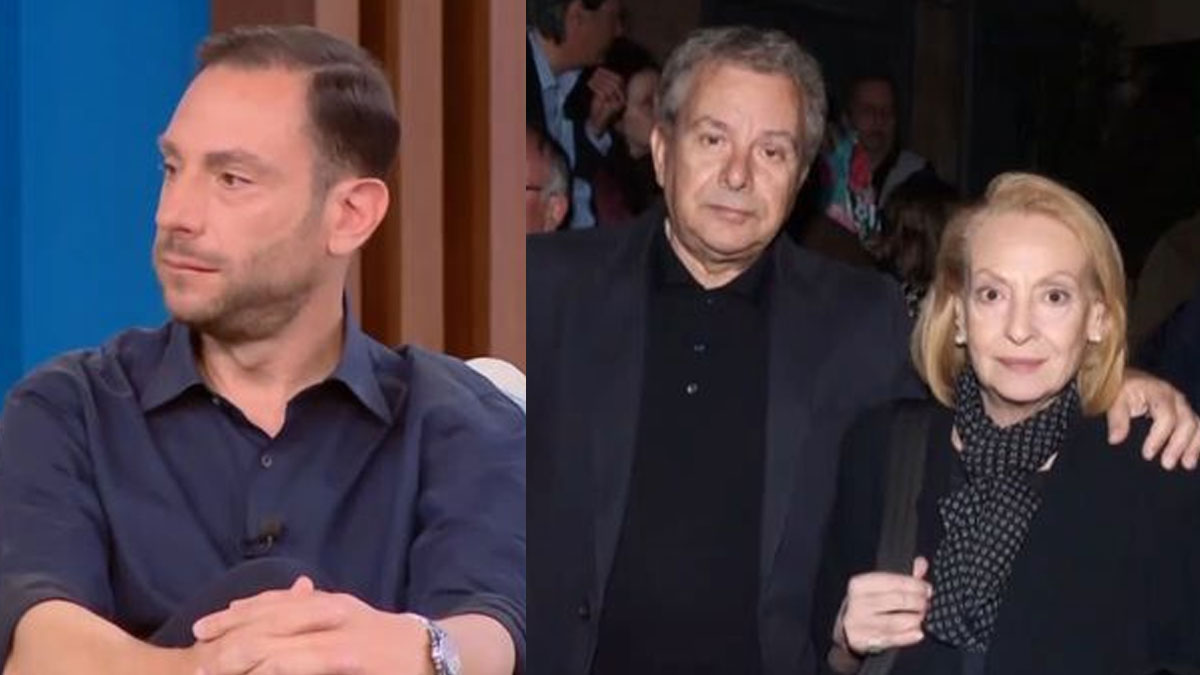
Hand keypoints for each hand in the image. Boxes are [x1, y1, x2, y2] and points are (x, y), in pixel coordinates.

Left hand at [189, 576, 431, 674]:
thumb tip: (300, 587)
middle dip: (230, 633)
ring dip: (243, 655)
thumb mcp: (355, 618)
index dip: (237, 613)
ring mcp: (340, 641)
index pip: (276, 603)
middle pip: (271, 620)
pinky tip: (256, 672)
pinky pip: (302, 664)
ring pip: (280, 644)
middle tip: (197, 648)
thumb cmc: (390, 643)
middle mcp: (334, 616)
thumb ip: (323, 606)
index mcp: (332, 605)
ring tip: (213, 666)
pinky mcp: (347, 662)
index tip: (204, 625)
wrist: (436, 655)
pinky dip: (275, 667)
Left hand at [585, 68, 624, 136]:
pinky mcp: (615, 108)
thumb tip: (600, 68)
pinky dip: (597, 87)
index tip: (598, 69)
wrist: (596, 122)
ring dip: (599, 81)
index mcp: (623, 93)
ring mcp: (621, 103)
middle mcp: (625, 98)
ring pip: (611, 88)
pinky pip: (606, 94)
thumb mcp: (602, 91)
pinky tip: (589, 84)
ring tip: (590, 79)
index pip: (619, 79)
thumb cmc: (598, 106)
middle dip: (604, 76)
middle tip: (594, 73)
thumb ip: (604, 82)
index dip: (608, 73)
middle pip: (616, 82)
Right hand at [834, 557, 930, 658]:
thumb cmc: (867, 603)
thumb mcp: (879, 587)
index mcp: (861, 584)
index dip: (915, 585)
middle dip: (918, 602)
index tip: (927, 589)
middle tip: (926, 603)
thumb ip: (902, 576)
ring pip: (896, 621)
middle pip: (897, 600)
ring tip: (921, 616)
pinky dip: (908, 636)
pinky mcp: (865, 640)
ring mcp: (861, 622)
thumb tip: (921, 564)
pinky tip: (918, 632)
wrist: (847, 628)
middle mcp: (859, 602)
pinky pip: (892, 639)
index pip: (894, 582)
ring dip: (915, 619)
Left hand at [1106, 368, 1199, 469]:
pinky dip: (1196, 442)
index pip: (1166, 417)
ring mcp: (1182, 405)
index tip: (1147, 455)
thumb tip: (1115, 439)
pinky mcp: (1184, 412)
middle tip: (1167, 464)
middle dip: (1178, 445)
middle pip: (1187, 422)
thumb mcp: (1115, 400)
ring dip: (1194, 446)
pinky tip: (1192, 457)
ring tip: (1186, 464)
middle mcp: (1175, 398)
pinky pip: (1197, 428)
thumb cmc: (1122, 389)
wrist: (1127, 379)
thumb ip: (1117, 419)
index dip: (1159, 437)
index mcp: (1159, 392)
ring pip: (1197, 426)